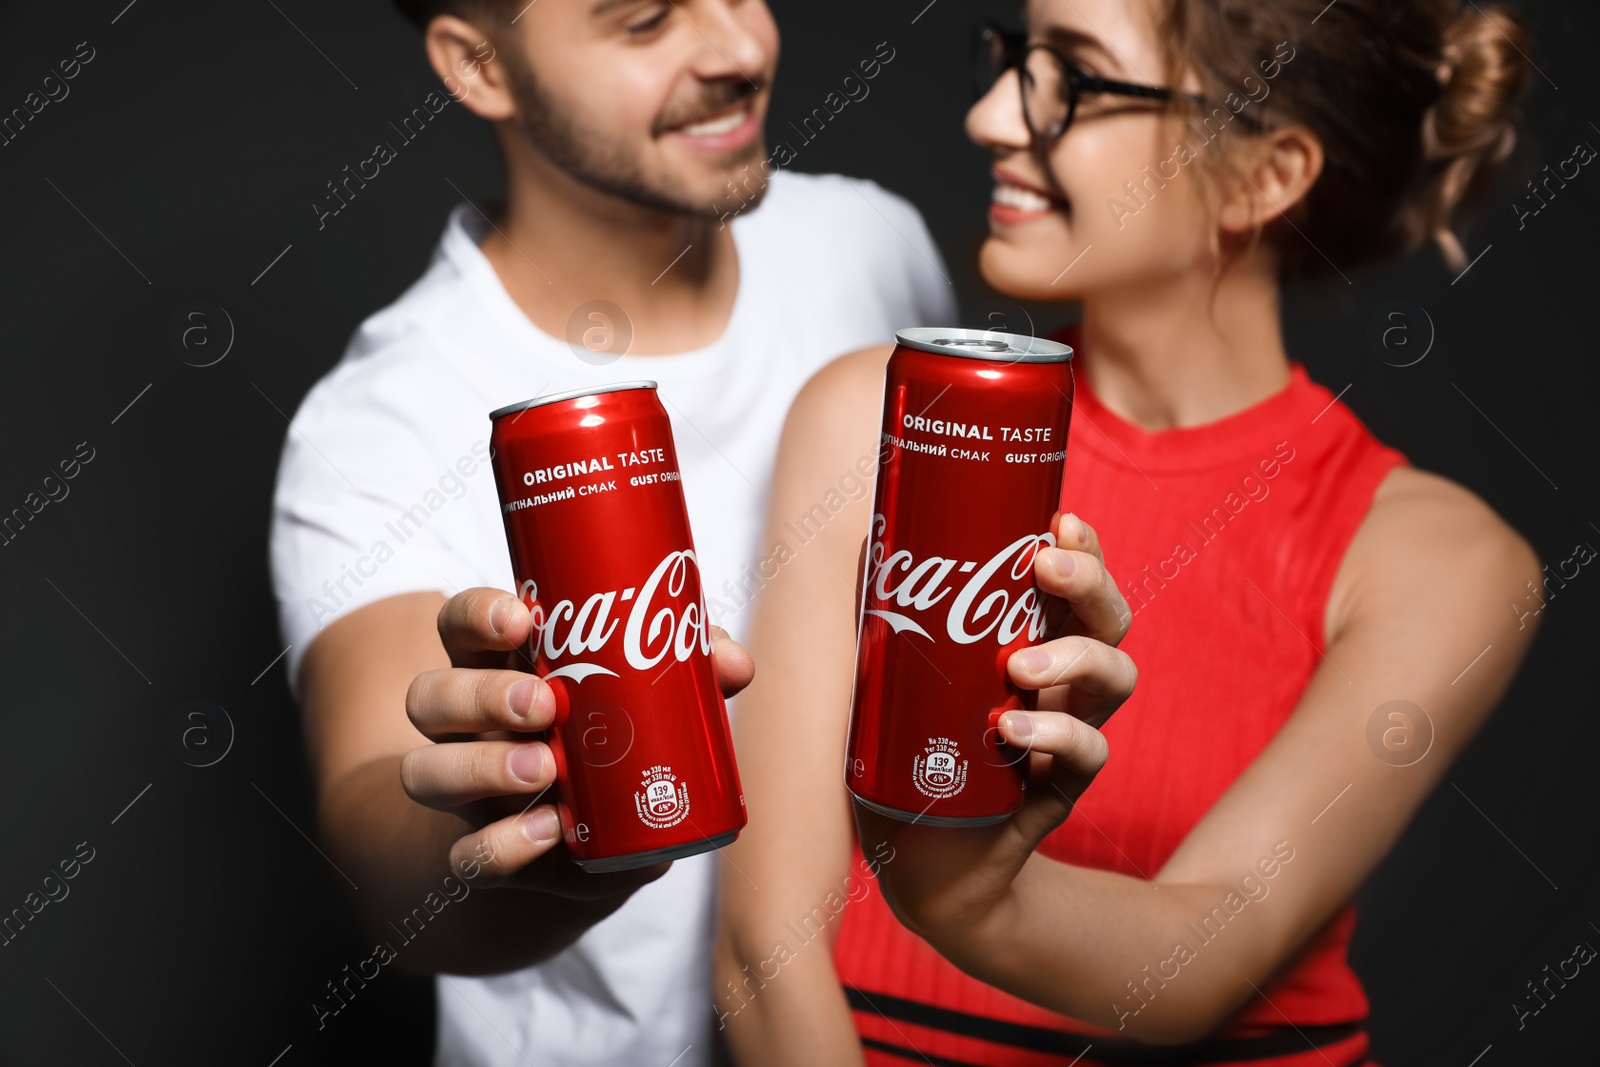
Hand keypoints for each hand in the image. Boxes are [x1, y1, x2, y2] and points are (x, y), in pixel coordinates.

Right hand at [401, 587, 754, 899]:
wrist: (600, 840)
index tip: (522, 618)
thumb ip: (689, 669)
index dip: (477, 614)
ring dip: (481, 768)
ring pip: (424, 772)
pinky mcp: (482, 850)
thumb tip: (731, 664)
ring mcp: (466, 789)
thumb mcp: (649, 694)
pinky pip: (465, 855)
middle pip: (430, 696)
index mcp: (501, 664)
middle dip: (482, 696)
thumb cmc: (618, 735)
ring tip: (544, 768)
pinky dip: (502, 844)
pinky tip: (548, 830)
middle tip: (545, 703)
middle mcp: (467, 723)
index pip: (459, 624)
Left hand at [854, 512, 1135, 938]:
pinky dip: (1054, 738)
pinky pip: (1086, 757)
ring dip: (1074, 658)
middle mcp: (1061, 687)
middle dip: (1089, 581)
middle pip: (1110, 620)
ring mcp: (1066, 738)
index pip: (1073, 587)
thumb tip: (863, 549)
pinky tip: (1011, 731)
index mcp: (1031, 647)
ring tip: (1020, 666)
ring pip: (1114, 680)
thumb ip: (883, 628)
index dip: (1082, 548)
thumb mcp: (888, 686)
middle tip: (1045, 566)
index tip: (1059, 518)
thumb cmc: (908, 764)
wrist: (920, 869)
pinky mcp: (1057, 793)